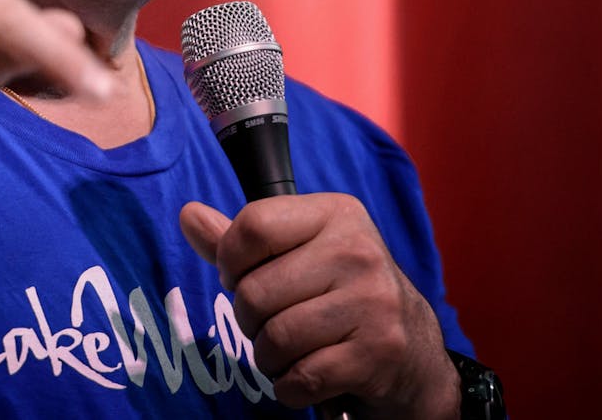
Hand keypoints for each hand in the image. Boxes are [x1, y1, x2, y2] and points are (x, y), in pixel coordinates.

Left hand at [179, 195, 459, 418]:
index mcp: (335, 214)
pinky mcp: (378, 352)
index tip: (244, 277)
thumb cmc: (339, 292)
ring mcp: (373, 302)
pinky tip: (311, 373)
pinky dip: (292, 387)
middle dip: (250, 320)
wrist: (412, 349)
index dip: (231, 261)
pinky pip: (299, 378)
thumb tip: (188, 215)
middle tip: (274, 322)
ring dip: (270, 358)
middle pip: (254, 292)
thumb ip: (241, 239)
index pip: (253, 225)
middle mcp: (358, 251)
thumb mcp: (297, 252)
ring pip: (274, 339)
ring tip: (292, 349)